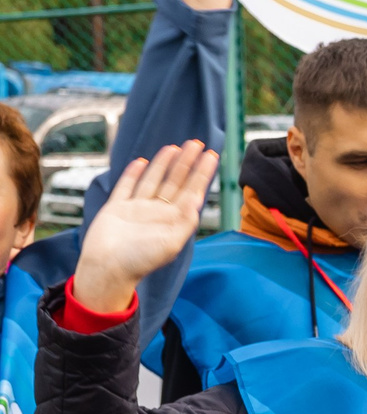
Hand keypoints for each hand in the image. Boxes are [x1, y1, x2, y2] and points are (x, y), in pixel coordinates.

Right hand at [71, 141, 219, 314]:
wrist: (107, 269)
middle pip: (175, 181)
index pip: (191, 190)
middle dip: (187, 163)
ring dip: (164, 163)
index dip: (202, 173)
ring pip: (153, 180)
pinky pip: (127, 187)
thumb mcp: (171, 243)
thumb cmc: (140, 261)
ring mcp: (137, 209)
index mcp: (173, 220)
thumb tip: (197, 200)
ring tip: (175, 147)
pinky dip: (134, 174)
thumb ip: (185, 221)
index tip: (212, 155)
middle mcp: (157, 212)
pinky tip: (142, 161)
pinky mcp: (116, 208)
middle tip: (197, 143)